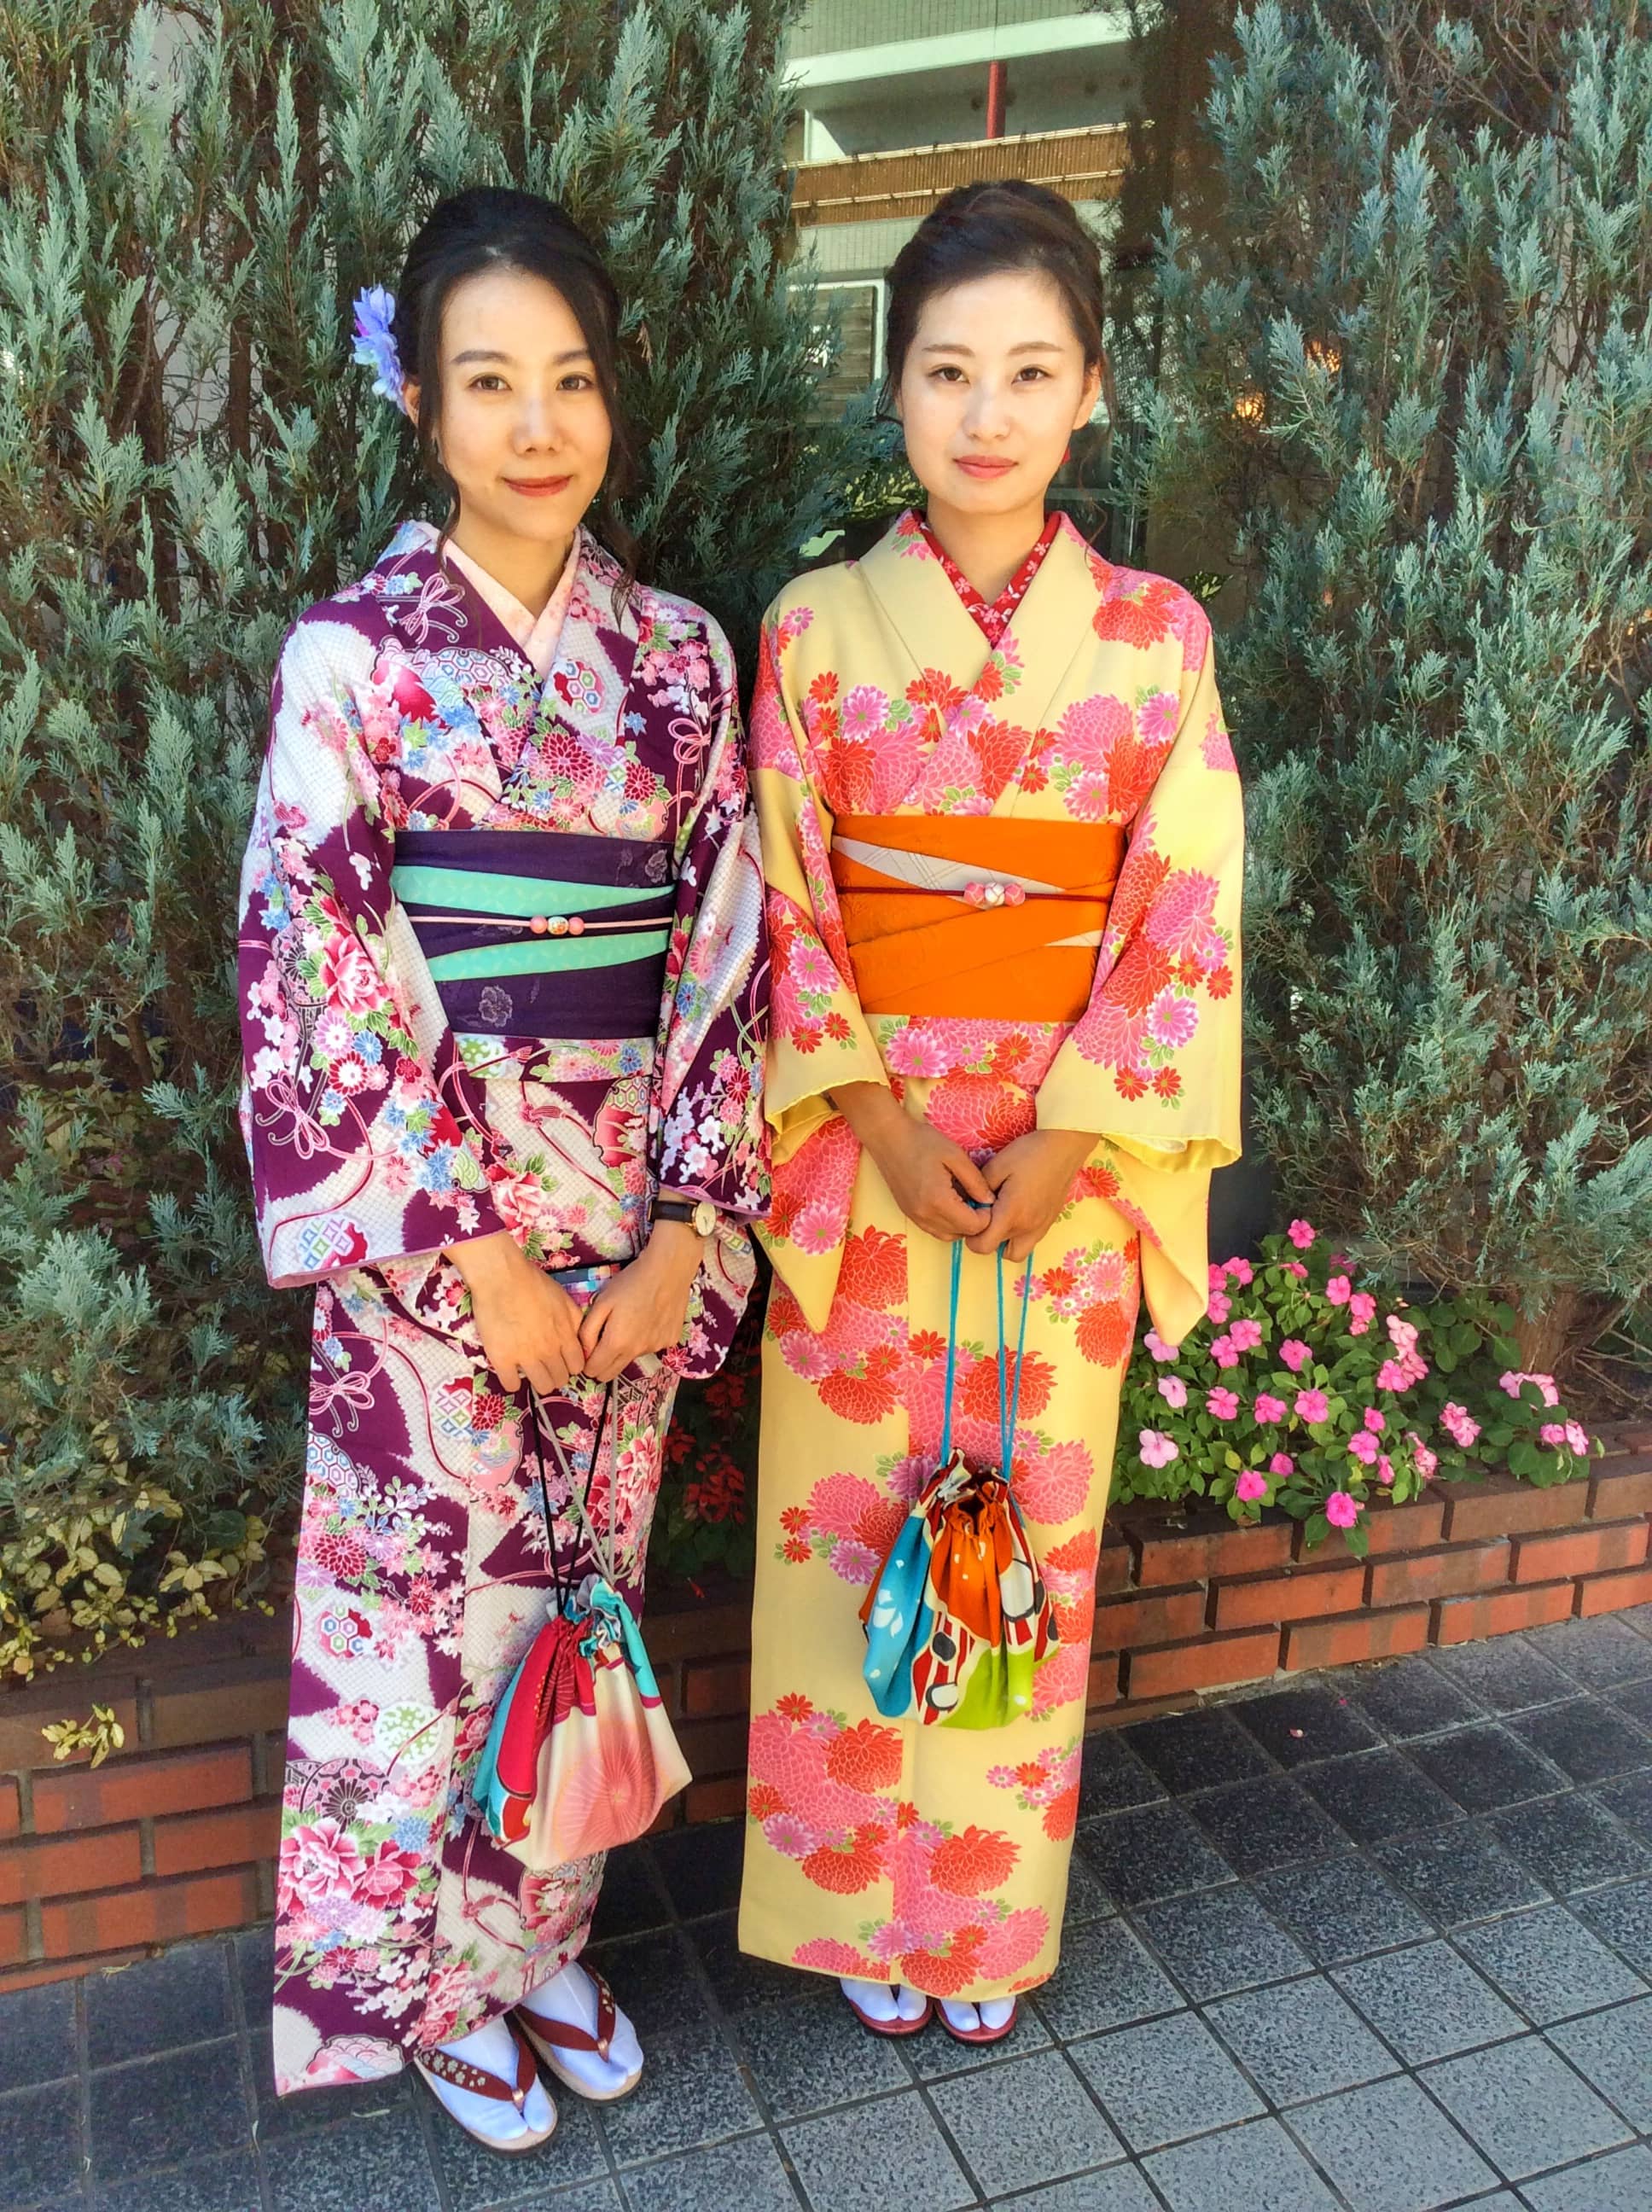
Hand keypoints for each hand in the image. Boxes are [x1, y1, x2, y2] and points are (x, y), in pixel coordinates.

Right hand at [445, 1231, 585, 1393]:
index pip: (577, 1366)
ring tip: (530, 1370)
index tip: (561, 1361)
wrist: (501, 1277)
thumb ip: (575, 1321)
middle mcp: (549, 1350)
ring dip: (538, 1381)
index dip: (570, 1365)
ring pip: (542, 1387)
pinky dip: (512, 1381)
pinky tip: (510, 1371)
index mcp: (565, 1336)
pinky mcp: (502, 1359)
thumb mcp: (564, 1299)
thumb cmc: (533, 1283)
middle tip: (545, 1366)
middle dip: (555, 1374)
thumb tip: (580, 1340)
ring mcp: (526, 1357)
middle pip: (561, 1379)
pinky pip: (511, 1385)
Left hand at [577, 1222, 702, 1382]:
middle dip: (602, 1363)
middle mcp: (637, 1351)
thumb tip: (583, 1352)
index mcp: (617, 1343)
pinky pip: (651, 1347)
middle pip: (611, 1374)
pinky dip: (645, 1338)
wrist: (668, 1270)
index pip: (594, 1372)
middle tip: (602, 1340)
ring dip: (625, 1348)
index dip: (586, 1363)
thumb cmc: (630, 1282)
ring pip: (631, 1358)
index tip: (588, 1349)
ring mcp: (656, 1347)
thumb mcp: (601, 1302)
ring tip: (630, 1320)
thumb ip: (587, 1331)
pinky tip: (648, 1318)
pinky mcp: (670, 1341)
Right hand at [832, 1081, 994, 1240]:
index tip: (986, 1196)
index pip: (973, 1226)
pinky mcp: (909, 1214)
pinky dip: (947, 1223)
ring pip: (948, 1236)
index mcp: (939, 1201)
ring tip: (964, 1199)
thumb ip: (975, 1182)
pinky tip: (950, 1202)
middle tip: (977, 1196)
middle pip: (962, 1234)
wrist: (888, 1137)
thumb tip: (989, 1201)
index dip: (987, 1215)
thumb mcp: (955, 1156)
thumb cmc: (922, 1141)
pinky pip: (934, 1230)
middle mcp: (925, 1215)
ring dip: (961, 1224)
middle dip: (975, 1221)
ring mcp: (915, 1217)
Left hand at [965, 1128, 1096, 1262]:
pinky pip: (1029, 1241)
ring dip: (1004, 1242)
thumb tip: (972, 1203)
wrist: (1064, 1147)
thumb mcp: (997, 1166)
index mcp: (1011, 1214)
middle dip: (986, 1238)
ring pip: (1016, 1252)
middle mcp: (1027, 1228)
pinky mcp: (1049, 1222)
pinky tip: (1016, 1213)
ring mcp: (1041, 1227)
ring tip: (1000, 1219)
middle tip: (984, 1215)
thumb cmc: (1029, 1154)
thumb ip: (979, 1189)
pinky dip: (1018, 1236)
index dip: (971, 1236)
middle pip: (997, 1250)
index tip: (972, 1216)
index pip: (983, 1246)